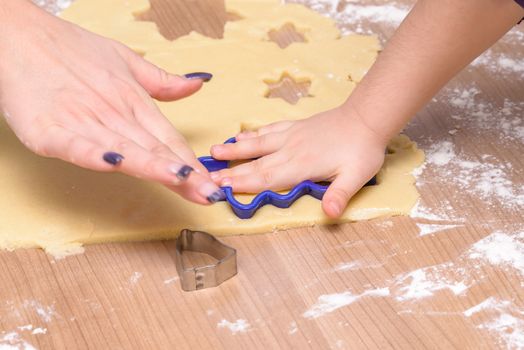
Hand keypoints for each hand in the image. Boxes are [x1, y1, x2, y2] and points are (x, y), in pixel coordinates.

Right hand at [0, 2, 223, 204]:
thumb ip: (162, 81)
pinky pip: (75, 145)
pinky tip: (113, 165)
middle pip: (154, 150)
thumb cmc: (72, 50)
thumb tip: (196, 85)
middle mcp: (115, 114)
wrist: (20, 36)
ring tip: (179, 179)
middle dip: (184, 175)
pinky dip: (93, 154)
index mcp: (134, 101)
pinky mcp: (49, 130)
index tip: (212, 183)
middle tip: (208, 194)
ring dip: (153, 166)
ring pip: (124, 149)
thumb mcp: (125, 61)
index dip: (192, 162)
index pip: (169, 139)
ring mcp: (83, 122)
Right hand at [209, 107, 386, 216]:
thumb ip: (339, 194)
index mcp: (302, 165)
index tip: (221, 188)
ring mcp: (291, 136)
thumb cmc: (362, 150)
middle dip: (231, 172)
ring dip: (235, 149)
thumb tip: (330, 214)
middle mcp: (290, 150)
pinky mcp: (295, 127)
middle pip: (256, 164)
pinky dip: (253, 134)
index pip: (267, 178)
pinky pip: (269, 130)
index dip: (243, 185)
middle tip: (208, 177)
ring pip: (258, 144)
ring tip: (214, 152)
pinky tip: (241, 136)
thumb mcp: (356, 176)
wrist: (366, 117)